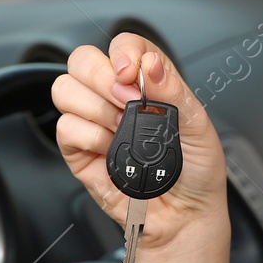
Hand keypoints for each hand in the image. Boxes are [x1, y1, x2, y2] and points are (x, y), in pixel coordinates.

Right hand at [52, 33, 226, 250]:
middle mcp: (115, 99)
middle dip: (101, 74)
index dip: (123, 50)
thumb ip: (173, 90)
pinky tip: (110, 147)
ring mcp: (94, 124)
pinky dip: (89, 135)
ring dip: (95, 106)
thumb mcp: (198, 125)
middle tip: (126, 98)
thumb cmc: (196, 172)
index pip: (122, 45)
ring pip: (65, 89)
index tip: (134, 71)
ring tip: (121, 128)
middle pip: (82, 60)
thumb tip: (150, 63)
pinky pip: (65, 128)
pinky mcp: (79, 152)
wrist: (186, 217)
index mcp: (145, 84)